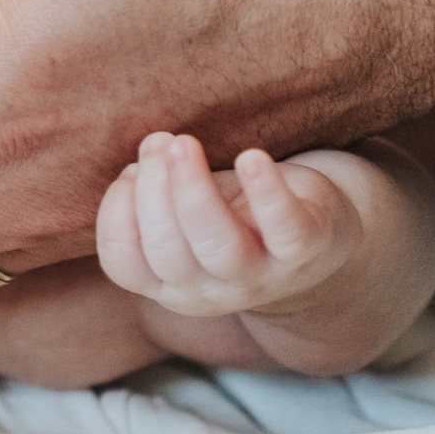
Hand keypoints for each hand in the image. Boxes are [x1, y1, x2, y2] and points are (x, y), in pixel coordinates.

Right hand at [95, 135, 359, 317]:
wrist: (319, 234)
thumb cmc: (237, 216)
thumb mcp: (186, 216)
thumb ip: (153, 197)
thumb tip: (135, 171)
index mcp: (171, 286)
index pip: (124, 265)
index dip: (116, 216)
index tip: (128, 171)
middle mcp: (212, 291)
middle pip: (167, 251)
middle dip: (153, 190)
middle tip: (159, 142)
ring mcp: (260, 276)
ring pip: (218, 245)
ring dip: (193, 189)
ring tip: (183, 143)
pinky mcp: (303, 249)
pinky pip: (283, 227)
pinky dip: (266, 192)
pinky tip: (250, 158)